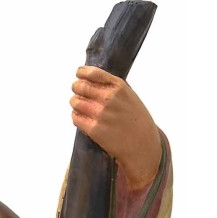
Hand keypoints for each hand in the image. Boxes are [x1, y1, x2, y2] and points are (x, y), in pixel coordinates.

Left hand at [70, 66, 162, 188]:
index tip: (79, 74)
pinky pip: (76, 118)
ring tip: (79, 106)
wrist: (141, 145)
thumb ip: (113, 87)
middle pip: (80, 86)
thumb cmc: (136, 120)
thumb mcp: (129, 96)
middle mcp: (108, 98)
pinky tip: (81, 117)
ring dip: (75, 102)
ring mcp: (100, 114)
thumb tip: (93, 80)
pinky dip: (76, 116)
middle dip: (76, 87)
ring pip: (75, 102)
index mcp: (118, 86)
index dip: (82, 73)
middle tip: (77, 91)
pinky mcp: (94, 129)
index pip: (93, 73)